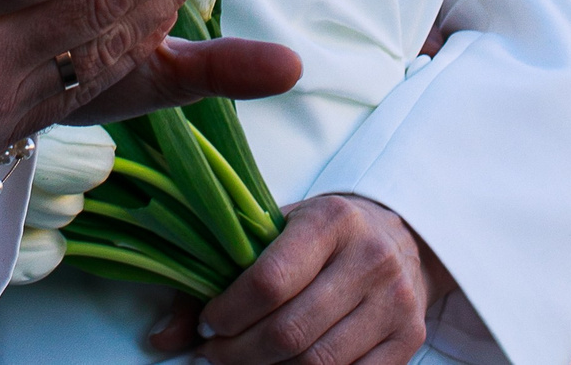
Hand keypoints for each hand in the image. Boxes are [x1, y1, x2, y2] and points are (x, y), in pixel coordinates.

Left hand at [147, 196, 447, 364]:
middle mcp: (370, 258)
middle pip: (290, 330)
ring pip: (319, 363)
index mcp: (331, 219)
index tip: (208, 326)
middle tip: (214, 354)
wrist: (401, 240)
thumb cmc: (324, 235)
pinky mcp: (410, 340)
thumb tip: (160, 339)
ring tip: (242, 362)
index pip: (269, 280)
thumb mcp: (275, 233)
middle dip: (239, 353)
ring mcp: (396, 302)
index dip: (228, 314)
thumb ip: (218, 278)